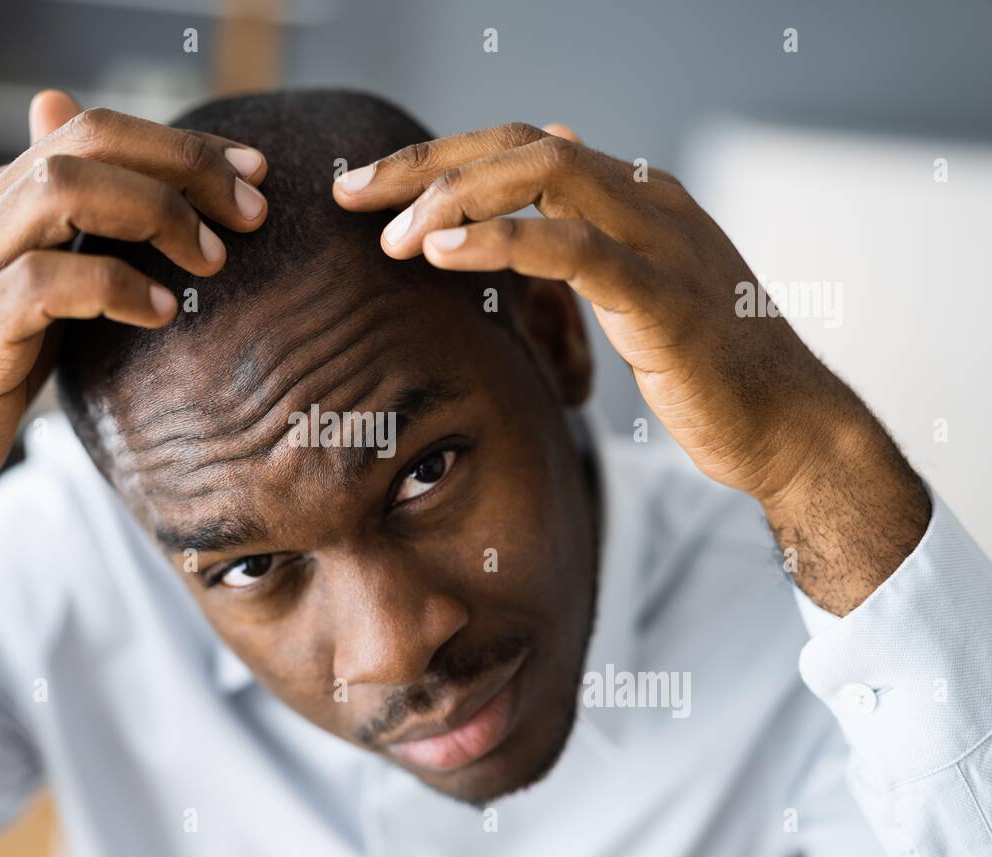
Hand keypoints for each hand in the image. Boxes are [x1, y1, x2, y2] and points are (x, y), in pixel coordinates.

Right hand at [0, 90, 268, 575]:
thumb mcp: (36, 284)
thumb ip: (74, 230)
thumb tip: (106, 174)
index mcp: (0, 198)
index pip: (96, 130)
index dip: (182, 143)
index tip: (255, 169)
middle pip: (87, 142)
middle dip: (182, 164)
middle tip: (251, 211)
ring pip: (64, 191)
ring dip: (155, 214)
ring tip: (213, 259)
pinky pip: (48, 282)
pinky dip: (117, 287)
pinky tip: (162, 314)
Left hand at [333, 122, 928, 612]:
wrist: (788, 427)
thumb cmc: (706, 368)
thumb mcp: (638, 289)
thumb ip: (588, 235)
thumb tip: (556, 158)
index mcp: (635, 195)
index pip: (520, 147)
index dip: (438, 158)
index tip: (368, 188)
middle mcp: (647, 200)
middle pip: (518, 146)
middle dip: (424, 164)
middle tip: (352, 194)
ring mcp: (659, 241)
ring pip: (543, 177)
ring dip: (453, 199)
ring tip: (392, 236)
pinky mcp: (663, 298)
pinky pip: (573, 250)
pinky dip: (501, 242)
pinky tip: (444, 253)